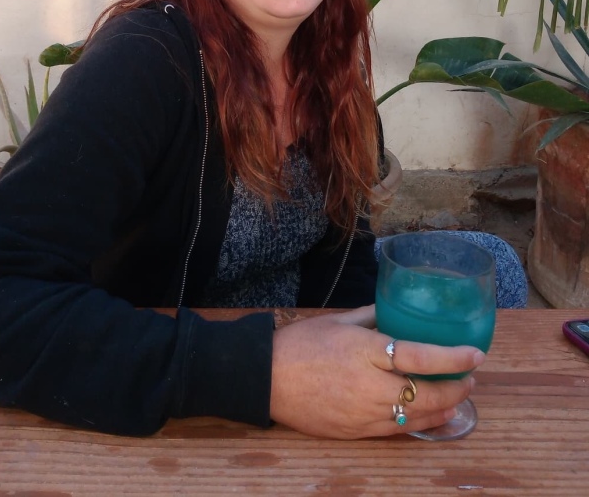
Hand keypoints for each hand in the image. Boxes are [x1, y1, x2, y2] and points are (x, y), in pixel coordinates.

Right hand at [269, 306, 484, 438]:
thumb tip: (396, 309)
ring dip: (444, 410)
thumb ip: (371, 315)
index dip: (453, 357)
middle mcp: (369, 386)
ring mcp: (363, 414)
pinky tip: (433, 418)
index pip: (420, 356)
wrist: (267, 379)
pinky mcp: (355, 433)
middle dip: (456, 389)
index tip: (476, 353)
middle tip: (470, 378)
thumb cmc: (301, 344)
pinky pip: (396, 432)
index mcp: (365, 351)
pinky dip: (419, 425)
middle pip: (425, 395)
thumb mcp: (337, 320)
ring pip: (416, 419)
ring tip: (459, 399)